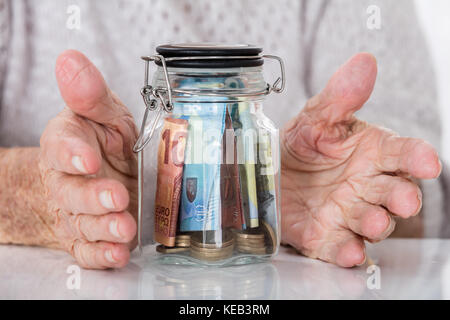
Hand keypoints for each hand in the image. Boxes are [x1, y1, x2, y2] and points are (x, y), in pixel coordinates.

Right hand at [39, 50, 137, 268]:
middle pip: (71, 191)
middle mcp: (68, 179)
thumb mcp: (104, 114)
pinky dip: (103, 254)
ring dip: (104, 228)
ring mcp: (77, 211)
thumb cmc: (105, 141)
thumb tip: (70, 59)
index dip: (72, 153)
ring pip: (83, 223)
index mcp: (68, 143)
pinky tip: (119, 253)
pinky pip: (90, 249)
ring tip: (125, 227)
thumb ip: (91, 95)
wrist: (101, 173)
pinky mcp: (88, 235)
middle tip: (116, 196)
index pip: (61, 146)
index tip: (88, 157)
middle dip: (93, 196)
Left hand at [280, 53, 440, 266]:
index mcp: (371, 153)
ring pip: (374, 222)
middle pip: (395, 193)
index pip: (403, 153)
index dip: (417, 157)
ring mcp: (349, 214)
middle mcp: (367, 186)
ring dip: (376, 224)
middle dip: (402, 197)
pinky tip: (349, 252)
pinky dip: (347, 251)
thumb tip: (364, 63)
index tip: (427, 162)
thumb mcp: (314, 119)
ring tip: (371, 221)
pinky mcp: (329, 237)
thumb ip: (340, 97)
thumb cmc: (300, 147)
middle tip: (402, 199)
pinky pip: (343, 247)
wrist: (270, 176)